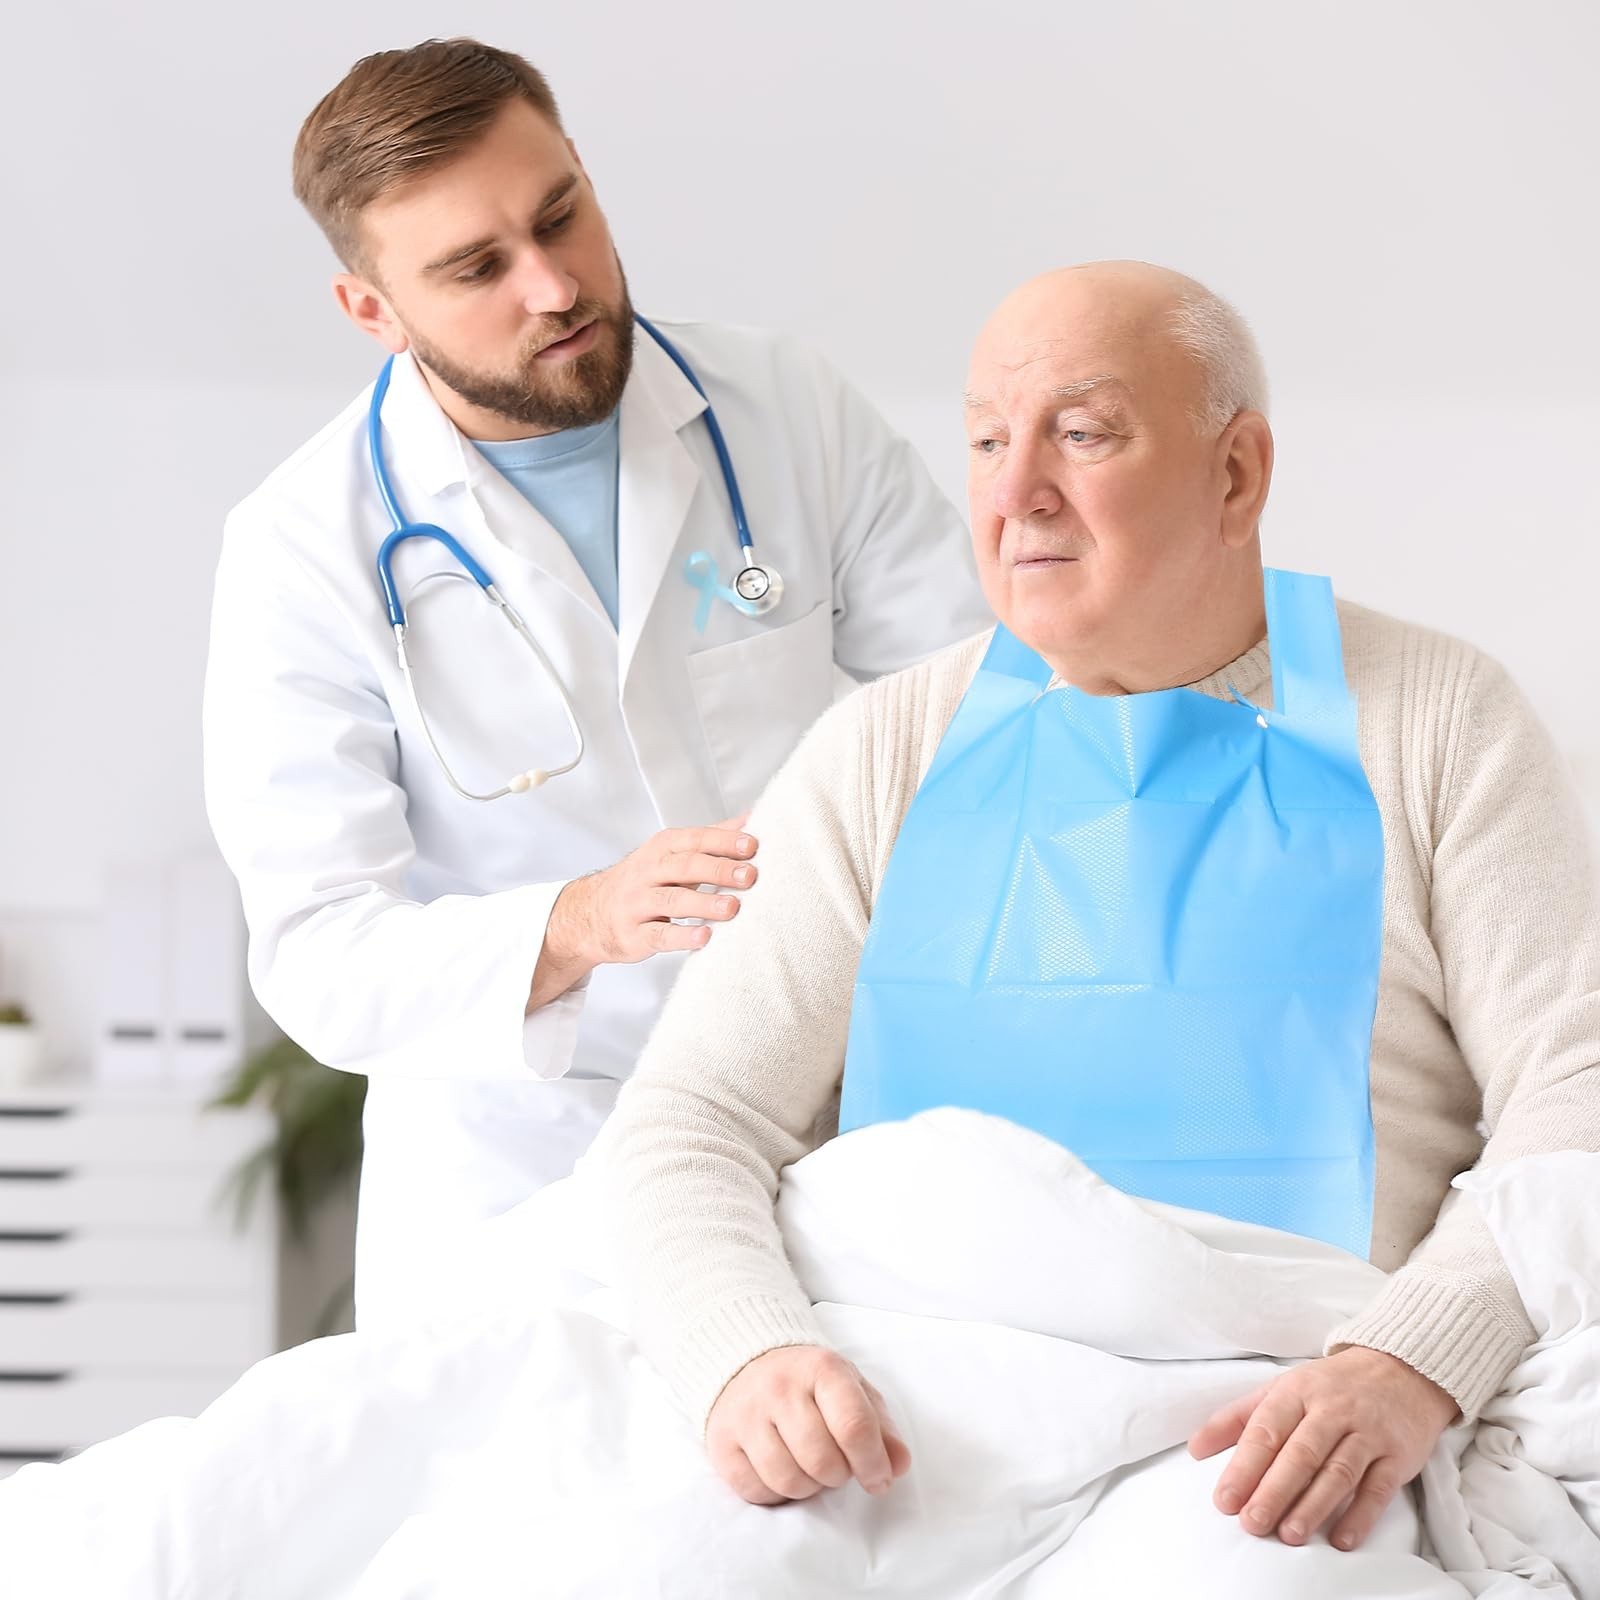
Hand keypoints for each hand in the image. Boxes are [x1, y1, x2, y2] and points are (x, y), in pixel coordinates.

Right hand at [530, 817, 756, 1007]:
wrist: (590, 913)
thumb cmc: (643, 880)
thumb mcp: (672, 853)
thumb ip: (711, 838)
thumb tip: (752, 819)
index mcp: (662, 848)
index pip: (695, 839)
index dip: (723, 842)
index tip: (752, 846)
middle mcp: (649, 872)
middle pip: (685, 866)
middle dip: (718, 870)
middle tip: (749, 876)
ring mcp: (638, 904)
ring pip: (672, 900)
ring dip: (704, 903)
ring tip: (732, 908)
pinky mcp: (635, 935)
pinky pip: (659, 935)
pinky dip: (682, 937)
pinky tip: (704, 937)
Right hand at [706, 1346, 912, 1505]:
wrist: (747, 1362)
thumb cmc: (808, 1382)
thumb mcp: (852, 1389)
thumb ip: (881, 1427)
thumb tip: (899, 1465)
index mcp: (822, 1369)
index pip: (854, 1426)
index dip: (872, 1463)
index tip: (879, 1478)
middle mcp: (780, 1388)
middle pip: (822, 1461)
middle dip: (838, 1474)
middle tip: (835, 1463)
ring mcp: (747, 1414)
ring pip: (789, 1481)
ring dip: (808, 1486)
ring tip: (808, 1465)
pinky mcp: (722, 1441)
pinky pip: (756, 1491)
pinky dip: (775, 1493)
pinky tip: (780, 1469)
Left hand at [1188, 1346, 1457, 1550]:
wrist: (1401, 1369)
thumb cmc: (1329, 1386)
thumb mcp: (1280, 1390)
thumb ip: (1237, 1418)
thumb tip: (1195, 1449)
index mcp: (1296, 1391)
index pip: (1266, 1430)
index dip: (1244, 1466)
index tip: (1224, 1500)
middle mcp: (1332, 1409)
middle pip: (1300, 1453)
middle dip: (1274, 1490)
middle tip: (1252, 1523)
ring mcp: (1368, 1431)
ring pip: (1338, 1471)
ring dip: (1313, 1506)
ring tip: (1289, 1535)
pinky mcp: (1398, 1454)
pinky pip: (1378, 1488)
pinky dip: (1360, 1515)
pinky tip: (1341, 1539)